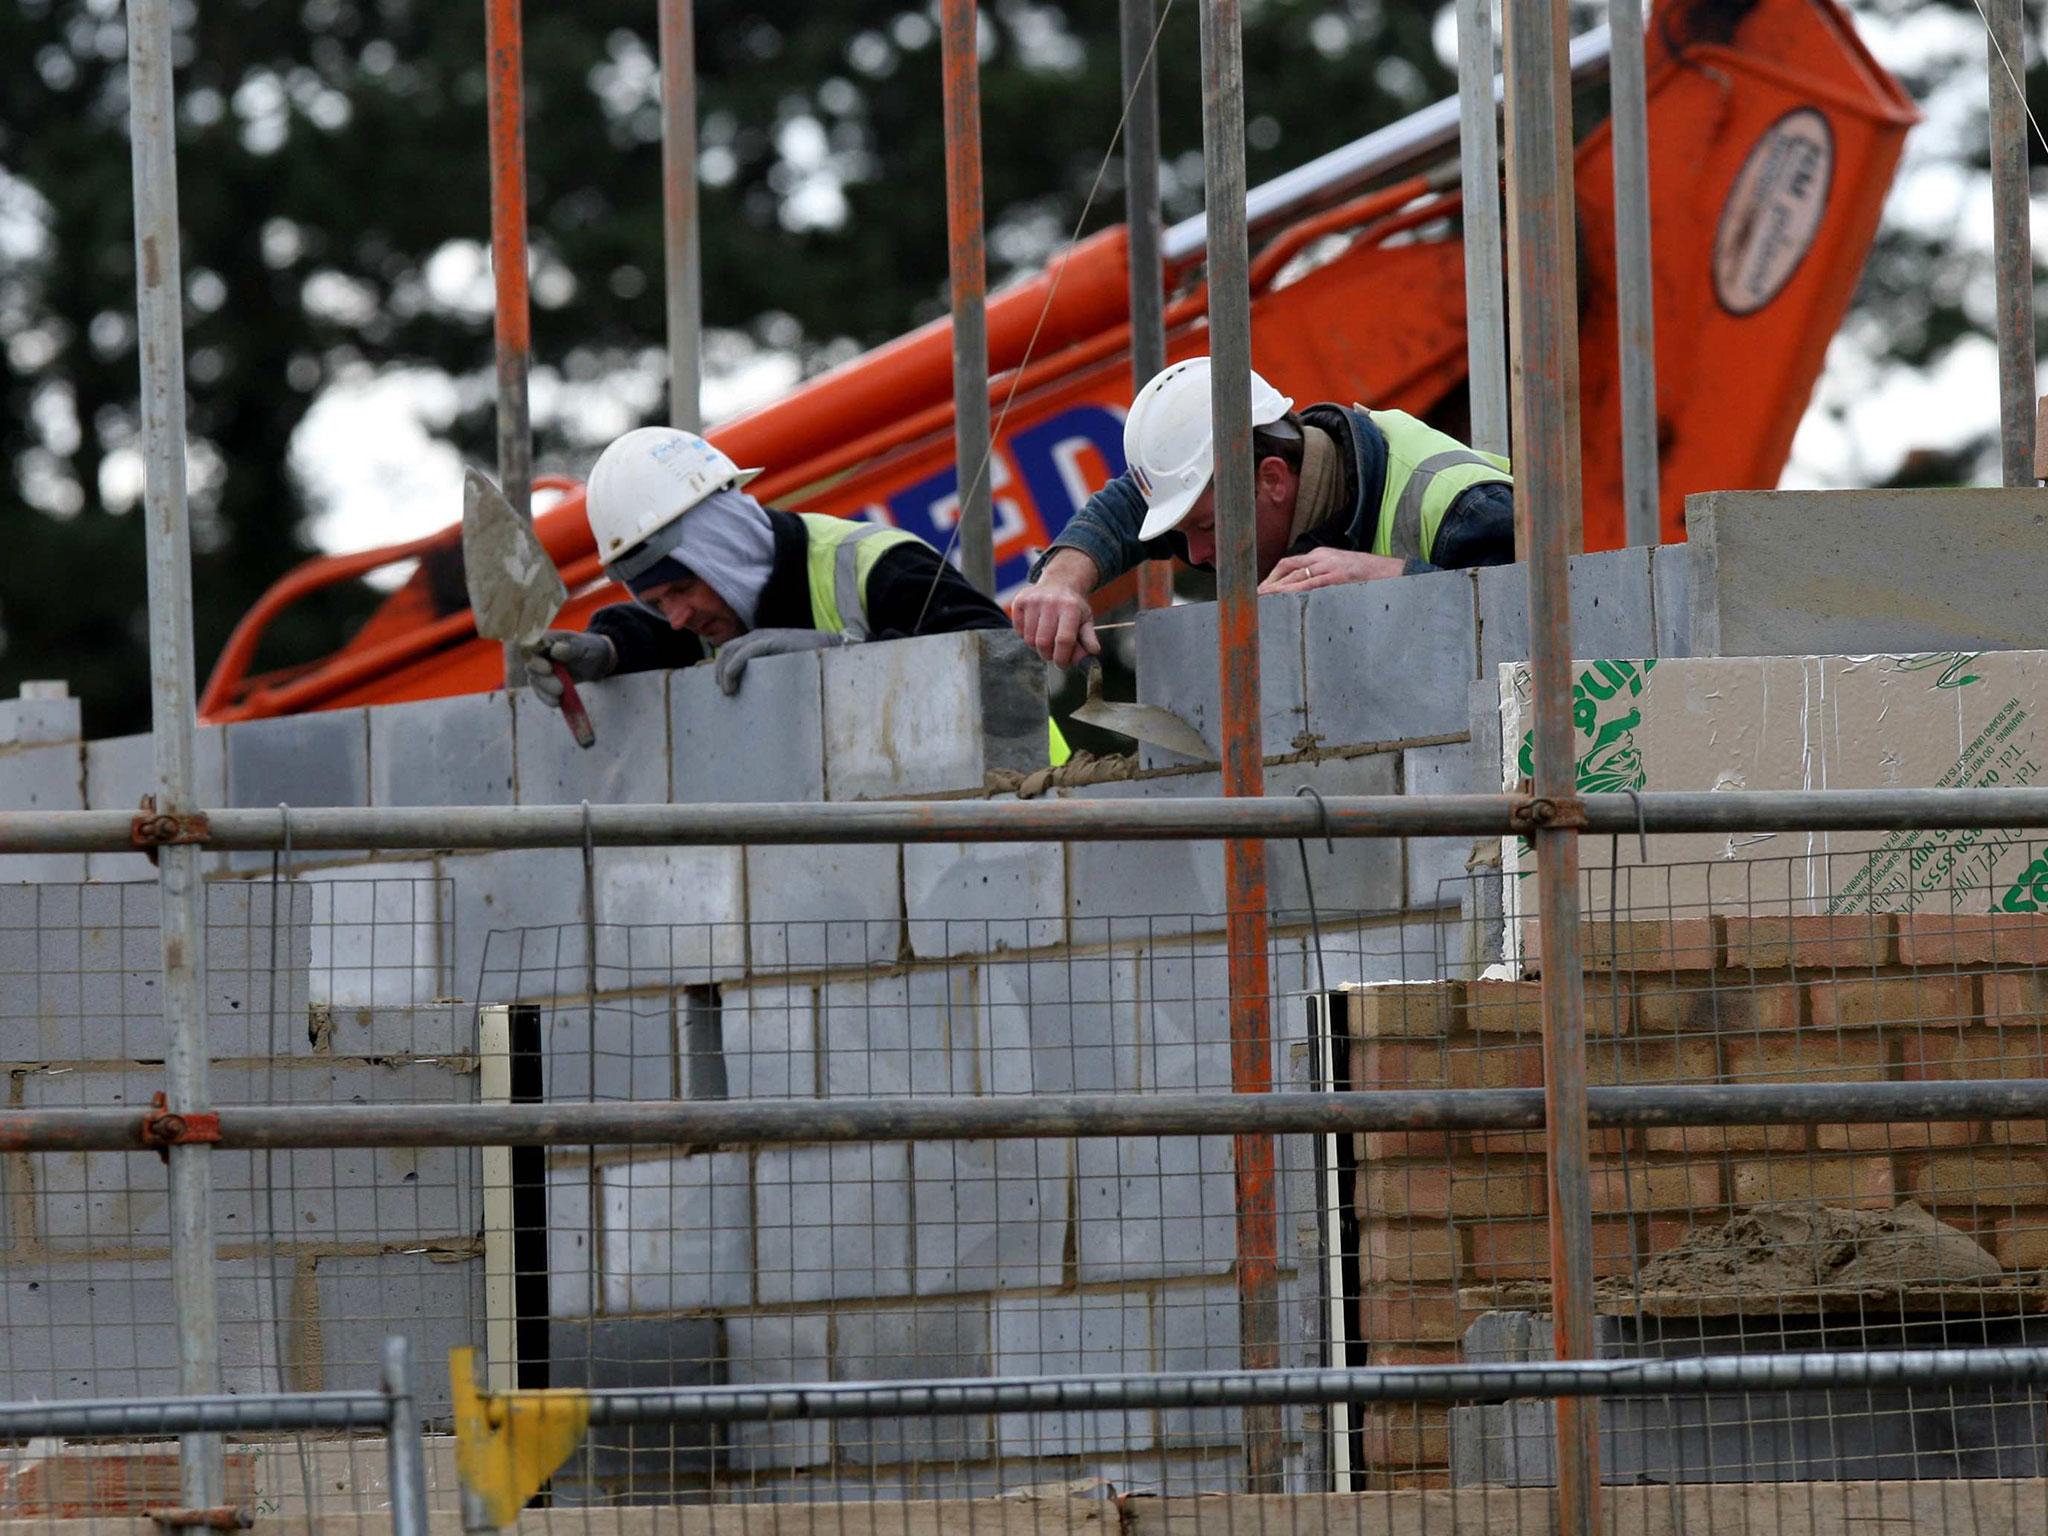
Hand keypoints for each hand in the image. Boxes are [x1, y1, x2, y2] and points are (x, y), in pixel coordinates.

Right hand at [521, 630, 615, 703]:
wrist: (595, 660)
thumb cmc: (588, 647)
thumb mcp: (583, 646)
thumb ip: (571, 648)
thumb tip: (556, 649)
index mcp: (545, 639)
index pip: (529, 646)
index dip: (534, 659)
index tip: (548, 669)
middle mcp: (538, 653)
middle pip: (530, 667)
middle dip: (543, 680)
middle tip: (560, 688)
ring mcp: (540, 668)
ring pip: (534, 681)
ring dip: (546, 691)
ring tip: (561, 694)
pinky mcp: (544, 682)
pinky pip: (540, 691)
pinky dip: (547, 698)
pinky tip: (557, 702)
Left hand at [713, 628, 843, 694]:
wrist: (829, 648)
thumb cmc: (807, 660)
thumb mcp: (781, 664)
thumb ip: (767, 670)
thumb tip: (755, 691)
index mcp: (758, 640)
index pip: (731, 649)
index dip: (722, 667)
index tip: (723, 686)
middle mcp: (758, 635)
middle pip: (727, 649)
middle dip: (720, 670)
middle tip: (725, 691)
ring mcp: (764, 636)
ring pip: (732, 650)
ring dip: (724, 671)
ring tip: (728, 691)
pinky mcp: (772, 641)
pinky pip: (746, 652)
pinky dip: (734, 666)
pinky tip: (731, 680)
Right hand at [1011, 550, 1101, 666]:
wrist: (1059, 581)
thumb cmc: (1073, 606)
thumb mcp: (1086, 619)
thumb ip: (1089, 638)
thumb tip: (1092, 653)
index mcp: (1070, 608)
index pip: (1064, 640)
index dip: (1062, 658)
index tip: (1062, 664)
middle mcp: (1051, 602)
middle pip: (1044, 642)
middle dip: (1048, 655)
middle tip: (1053, 654)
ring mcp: (1033, 600)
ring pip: (1029, 639)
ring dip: (1037, 646)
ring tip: (1045, 639)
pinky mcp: (1020, 601)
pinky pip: (1019, 630)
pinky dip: (1026, 635)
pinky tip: (1035, 628)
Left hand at [1257, 549, 1406, 594]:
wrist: (1392, 572)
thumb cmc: (1367, 576)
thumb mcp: (1339, 572)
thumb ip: (1321, 578)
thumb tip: (1301, 593)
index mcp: (1321, 555)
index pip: (1289, 563)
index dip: (1272, 576)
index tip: (1261, 590)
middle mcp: (1322, 557)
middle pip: (1288, 568)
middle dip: (1269, 583)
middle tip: (1255, 598)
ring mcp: (1330, 565)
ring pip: (1297, 576)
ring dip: (1278, 589)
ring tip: (1264, 600)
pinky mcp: (1339, 576)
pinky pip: (1312, 584)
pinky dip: (1296, 591)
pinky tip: (1285, 599)